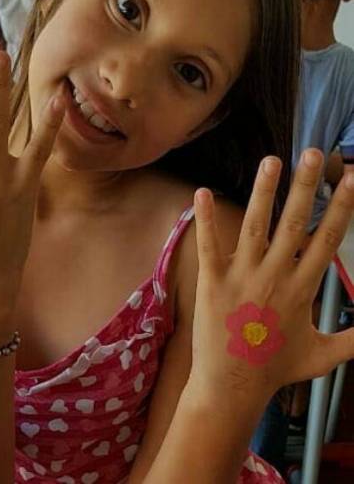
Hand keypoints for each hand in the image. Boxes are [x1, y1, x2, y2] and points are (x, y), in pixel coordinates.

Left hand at [189, 149, 353, 404]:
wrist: (233, 385)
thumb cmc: (277, 367)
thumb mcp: (326, 354)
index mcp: (302, 287)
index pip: (327, 239)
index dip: (341, 207)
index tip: (351, 178)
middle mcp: (275, 275)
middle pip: (295, 223)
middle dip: (306, 187)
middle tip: (315, 153)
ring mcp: (242, 276)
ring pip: (255, 226)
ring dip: (263, 192)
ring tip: (271, 160)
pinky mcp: (212, 280)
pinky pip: (209, 244)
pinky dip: (205, 218)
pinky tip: (200, 191)